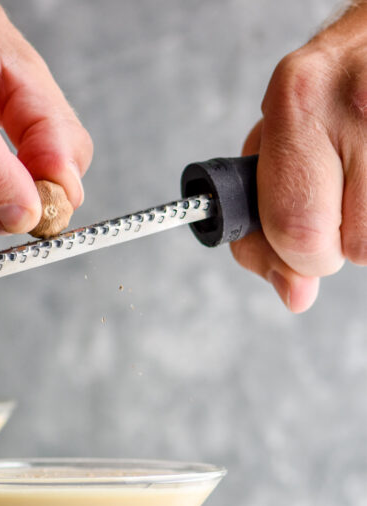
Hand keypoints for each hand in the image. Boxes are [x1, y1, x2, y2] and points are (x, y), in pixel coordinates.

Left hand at [231, 1, 366, 311]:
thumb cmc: (327, 93)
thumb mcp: (278, 138)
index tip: (305, 239)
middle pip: (348, 244)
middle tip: (341, 207)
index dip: (299, 253)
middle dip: (337, 247)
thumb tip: (295, 295)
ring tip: (364, 177)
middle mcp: (356, 104)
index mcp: (298, 102)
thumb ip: (266, 222)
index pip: (294, 228)